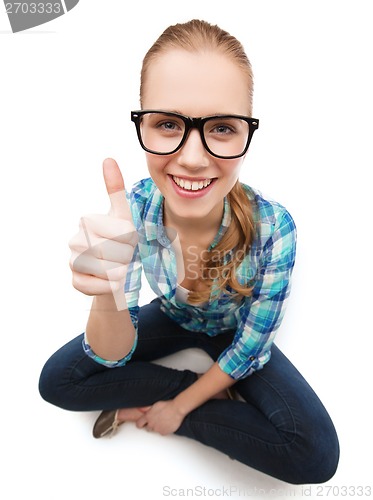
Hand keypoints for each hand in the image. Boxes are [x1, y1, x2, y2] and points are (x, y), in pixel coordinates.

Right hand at [69, 158, 137, 308]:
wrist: (118, 271)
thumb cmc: (121, 241)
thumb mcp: (124, 216)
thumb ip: (116, 189)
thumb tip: (108, 158)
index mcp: (87, 220)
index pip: (120, 232)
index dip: (130, 239)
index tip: (127, 239)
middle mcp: (74, 239)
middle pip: (113, 251)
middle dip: (126, 256)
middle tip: (124, 255)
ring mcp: (72, 261)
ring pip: (107, 270)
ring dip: (120, 271)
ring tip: (119, 267)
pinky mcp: (75, 281)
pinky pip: (98, 286)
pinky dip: (110, 286)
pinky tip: (110, 280)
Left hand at [136, 400, 185, 435]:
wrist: (177, 409)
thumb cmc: (167, 405)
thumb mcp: (155, 404)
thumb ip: (146, 408)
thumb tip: (140, 409)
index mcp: (148, 416)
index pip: (139, 424)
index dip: (140, 424)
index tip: (142, 423)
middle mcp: (151, 424)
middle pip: (147, 428)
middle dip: (150, 425)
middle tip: (156, 420)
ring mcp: (157, 429)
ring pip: (155, 431)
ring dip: (157, 427)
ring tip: (163, 421)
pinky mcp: (164, 433)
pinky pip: (162, 433)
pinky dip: (164, 430)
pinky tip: (167, 424)